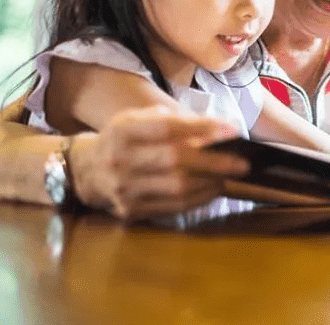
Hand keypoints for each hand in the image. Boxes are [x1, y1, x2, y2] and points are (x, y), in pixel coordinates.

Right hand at [67, 106, 248, 218]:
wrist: (87, 171)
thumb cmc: (123, 140)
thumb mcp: (138, 119)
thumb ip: (173, 121)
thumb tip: (216, 128)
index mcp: (123, 131)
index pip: (167, 128)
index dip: (201, 128)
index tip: (231, 129)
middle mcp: (120, 160)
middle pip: (175, 160)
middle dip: (215, 161)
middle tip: (242, 161)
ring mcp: (124, 188)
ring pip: (176, 187)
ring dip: (210, 181)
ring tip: (230, 175)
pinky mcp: (130, 210)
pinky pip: (172, 206)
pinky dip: (198, 198)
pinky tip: (213, 189)